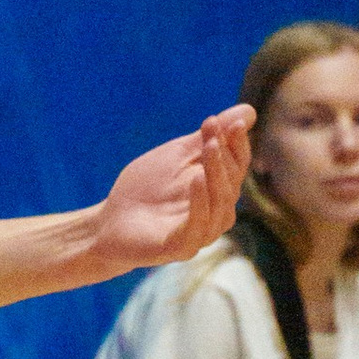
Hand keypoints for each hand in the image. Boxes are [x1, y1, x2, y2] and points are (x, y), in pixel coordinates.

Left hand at [92, 108, 253, 274]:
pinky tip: (197, 179)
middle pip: (231, 183)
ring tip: (209, 148)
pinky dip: (200, 203)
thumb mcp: (176, 156)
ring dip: (216, 174)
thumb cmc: (146, 188)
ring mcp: (202, 233)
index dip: (238, 143)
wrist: (110, 221)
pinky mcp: (182, 248)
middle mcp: (217, 212)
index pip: (237, 165)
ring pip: (219, 204)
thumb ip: (207, 137)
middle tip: (214, 132)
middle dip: (224, 155)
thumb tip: (248, 110)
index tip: (234, 122)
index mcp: (218, 190)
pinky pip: (198, 226)